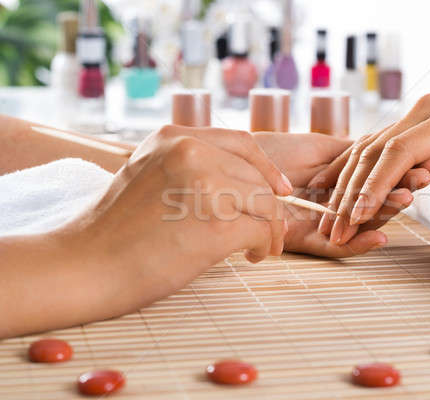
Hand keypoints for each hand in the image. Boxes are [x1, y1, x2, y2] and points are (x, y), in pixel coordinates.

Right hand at [59, 126, 291, 326]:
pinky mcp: (215, 224)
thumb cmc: (116, 230)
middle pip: (258, 178)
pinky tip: (251, 257)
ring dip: (271, 230)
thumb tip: (249, 187)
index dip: (268, 168)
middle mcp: (192, 153)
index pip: (242, 143)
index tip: (280, 189)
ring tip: (261, 248)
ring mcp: (205, 185)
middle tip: (271, 232)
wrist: (85, 265)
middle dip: (271, 208)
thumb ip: (192, 169)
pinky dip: (264, 246)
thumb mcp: (149, 175)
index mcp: (175, 138)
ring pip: (266, 204)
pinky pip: (260, 231)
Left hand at [252, 132, 429, 255]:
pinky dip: (357, 246)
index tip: (426, 163)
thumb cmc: (269, 150)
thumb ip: (350, 153)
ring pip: (357, 225)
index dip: (399, 175)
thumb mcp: (317, 147)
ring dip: (385, 214)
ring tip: (409, 199)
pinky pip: (331, 249)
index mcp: (336, 184)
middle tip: (425, 178)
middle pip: (371, 204)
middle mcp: (330, 206)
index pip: (375, 183)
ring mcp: (316, 224)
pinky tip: (382, 237)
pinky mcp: (298, 241)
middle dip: (399, 191)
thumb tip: (388, 151)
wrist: (231, 161)